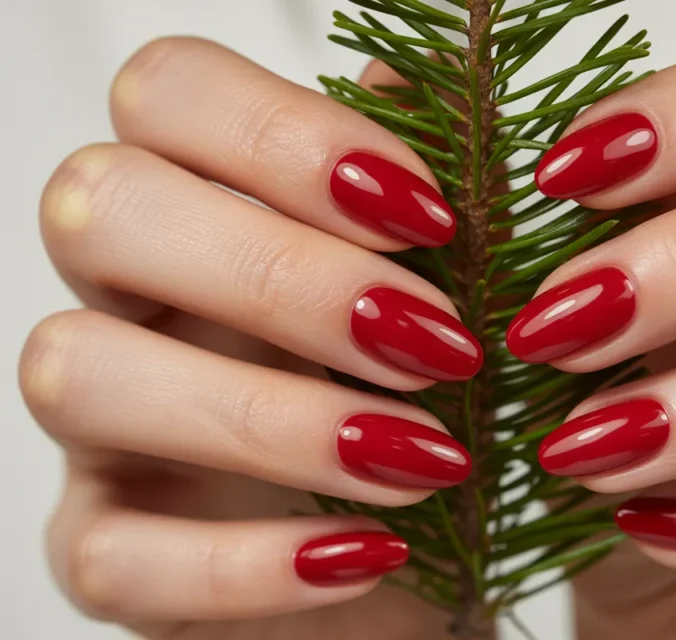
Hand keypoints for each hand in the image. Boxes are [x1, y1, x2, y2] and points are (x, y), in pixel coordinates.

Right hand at [20, 38, 474, 638]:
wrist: (444, 562)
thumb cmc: (448, 405)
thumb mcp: (463, 291)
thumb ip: (435, 184)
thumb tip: (431, 75)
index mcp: (214, 204)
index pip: (169, 94)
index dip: (285, 133)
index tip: (429, 214)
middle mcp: (136, 298)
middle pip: (100, 208)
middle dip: (278, 272)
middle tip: (434, 342)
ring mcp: (106, 430)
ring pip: (75, 371)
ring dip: (274, 418)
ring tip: (427, 458)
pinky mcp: (109, 551)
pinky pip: (111, 556)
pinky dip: (248, 562)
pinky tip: (368, 555)